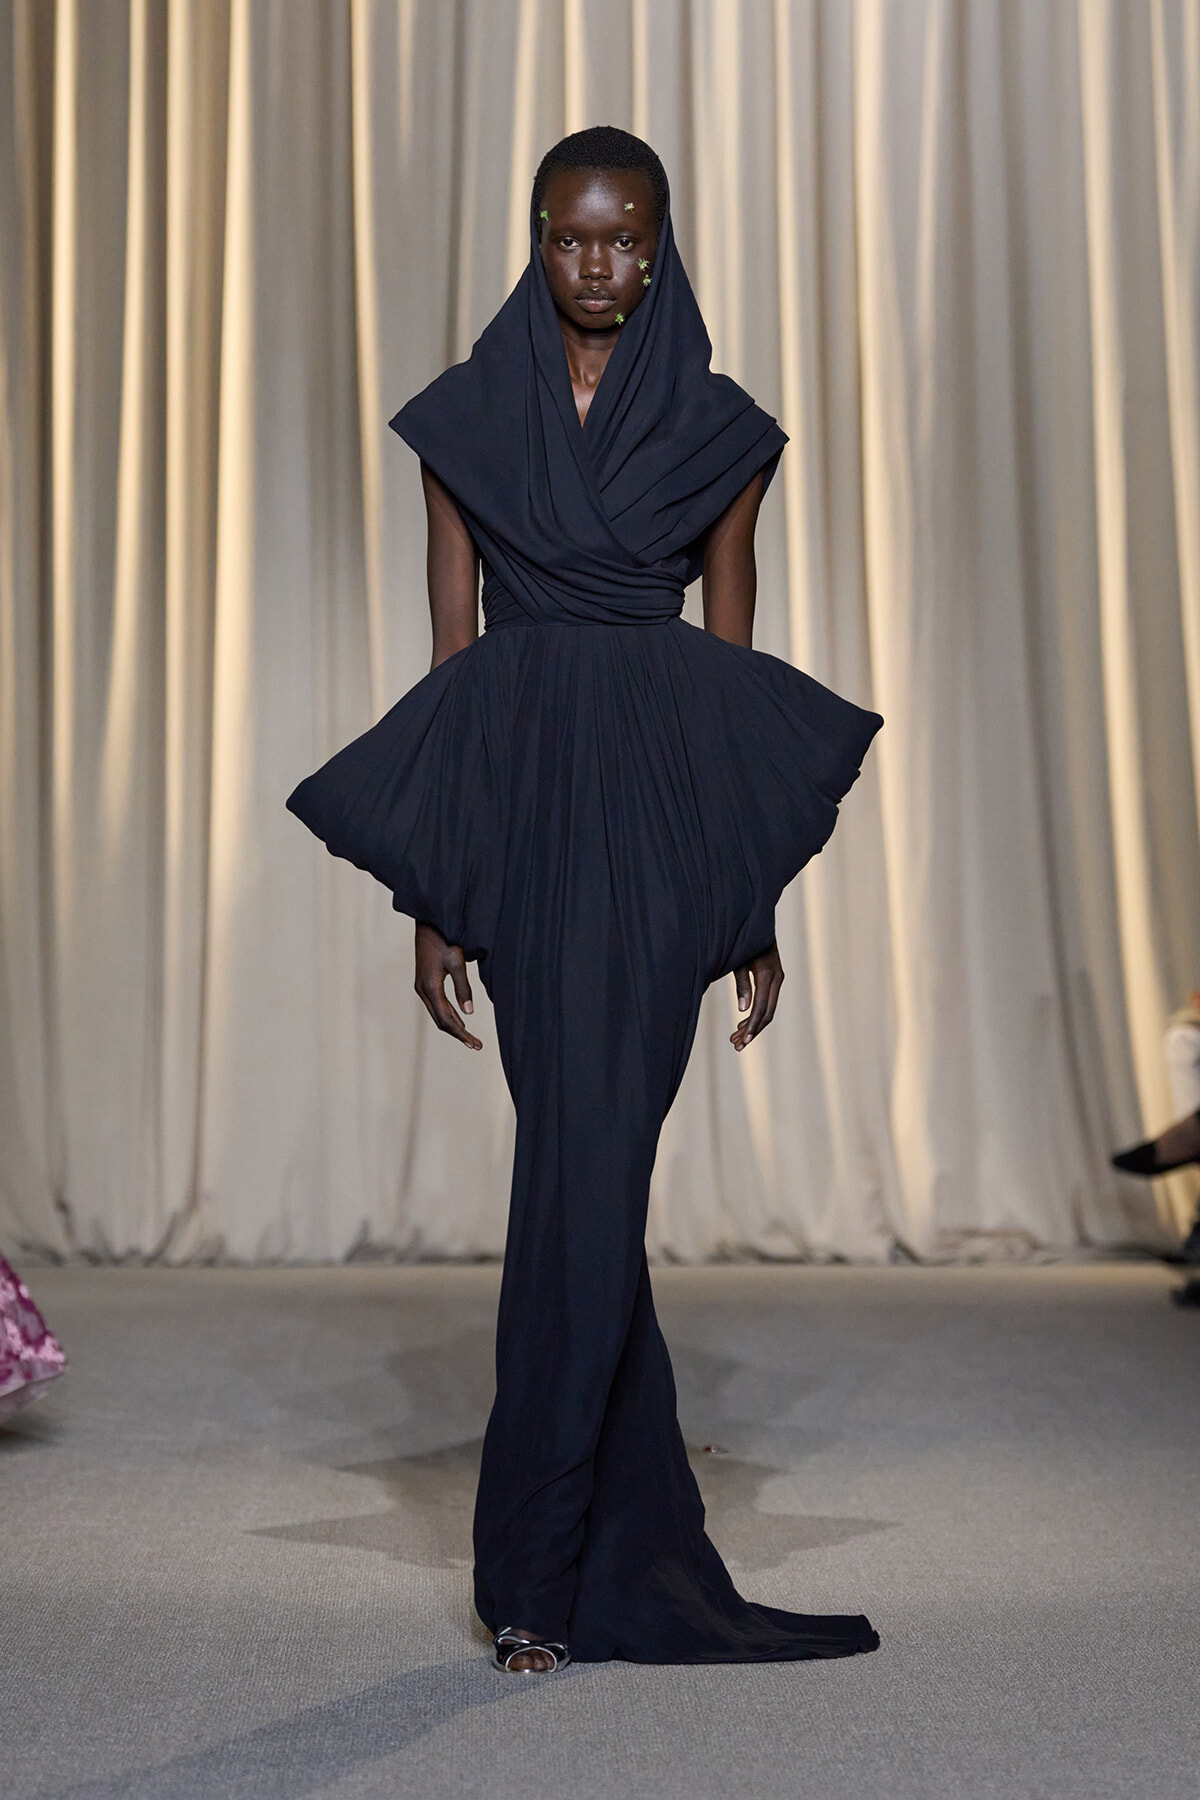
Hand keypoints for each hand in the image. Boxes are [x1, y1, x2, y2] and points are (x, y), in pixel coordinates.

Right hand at [414, 921, 481, 1049]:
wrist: (428, 923)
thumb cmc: (444, 939)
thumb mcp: (457, 962)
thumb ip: (463, 988)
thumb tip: (469, 1013)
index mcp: (430, 988)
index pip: (447, 1020)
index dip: (462, 1034)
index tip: (475, 1044)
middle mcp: (422, 990)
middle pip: (441, 1021)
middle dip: (459, 1034)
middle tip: (476, 1045)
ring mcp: (421, 987)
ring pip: (437, 1014)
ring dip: (454, 1026)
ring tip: (470, 1037)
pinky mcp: (424, 982)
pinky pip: (436, 1005)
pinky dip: (448, 1015)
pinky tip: (459, 1018)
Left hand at [730, 943, 783, 1050]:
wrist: (756, 921)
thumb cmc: (742, 939)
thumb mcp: (737, 960)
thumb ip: (741, 984)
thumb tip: (743, 1010)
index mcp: (766, 974)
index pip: (761, 1008)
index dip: (752, 1026)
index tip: (742, 1041)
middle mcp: (776, 978)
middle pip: (767, 1013)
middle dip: (752, 1031)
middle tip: (736, 1045)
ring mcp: (777, 978)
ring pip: (768, 1010)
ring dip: (753, 1026)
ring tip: (736, 1039)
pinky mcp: (774, 978)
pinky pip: (768, 1001)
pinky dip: (756, 1014)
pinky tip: (742, 1024)